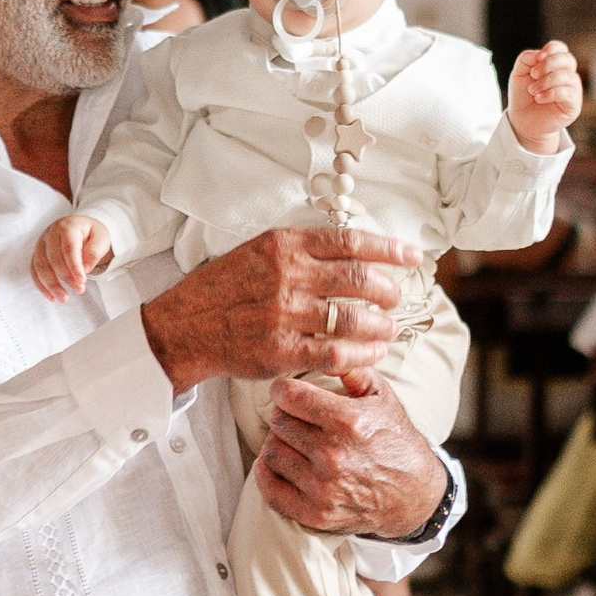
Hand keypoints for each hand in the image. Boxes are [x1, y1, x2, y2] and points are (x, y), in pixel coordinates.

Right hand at [32, 212, 111, 299]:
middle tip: (79, 290)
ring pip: (41, 266)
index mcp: (68, 226)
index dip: (75, 267)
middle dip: (65, 278)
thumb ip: (94, 252)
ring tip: (63, 299)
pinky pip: (35, 271)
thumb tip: (85, 269)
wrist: (81, 228)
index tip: (82, 281)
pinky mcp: (37, 254)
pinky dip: (41, 285)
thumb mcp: (101, 238)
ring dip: (51, 285)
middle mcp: (51, 233)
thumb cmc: (91, 234)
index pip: (69, 248)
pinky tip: (51, 297)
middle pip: (53, 258)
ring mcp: (41, 243)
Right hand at [140, 227, 417, 389]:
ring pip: (353, 319)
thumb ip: (301, 250)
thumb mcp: (258, 252)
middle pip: (359, 279)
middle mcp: (286, 275)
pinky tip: (371, 353)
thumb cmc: (223, 289)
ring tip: (387, 329)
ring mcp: (284, 314)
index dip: (387, 248)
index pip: (349, 241)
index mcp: (283, 245)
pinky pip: (335, 354)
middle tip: (395, 298)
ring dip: (380, 326)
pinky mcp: (281, 351)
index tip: (412, 255)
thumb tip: (351, 251)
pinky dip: (361, 355)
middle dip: (388, 290)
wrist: (183, 326)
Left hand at [256, 366, 448, 542]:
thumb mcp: (382, 397)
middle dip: (283, 415)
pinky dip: (267, 474)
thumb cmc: (394, 439)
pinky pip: (271, 490)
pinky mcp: (315, 513)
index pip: (289, 396)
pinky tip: (278, 464)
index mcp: (348, 421)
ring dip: (278, 443)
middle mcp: (333, 455)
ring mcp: (323, 488)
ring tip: (292, 441)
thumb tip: (325, 351)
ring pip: (271, 453)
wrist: (413, 493)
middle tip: (294, 417)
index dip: (283, 390)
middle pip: (278, 422)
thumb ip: (352, 369)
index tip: (287, 393)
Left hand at [507, 40, 583, 151]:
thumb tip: (540, 54)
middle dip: (548, 64)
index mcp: (556, 65)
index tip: (538, 58)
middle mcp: (567, 75)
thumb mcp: (519, 73)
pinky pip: (567, 93)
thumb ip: (527, 58)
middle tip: (533, 75)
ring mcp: (573, 90)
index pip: (561, 49)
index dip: (552, 49)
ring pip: (566, 76)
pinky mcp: (574, 105)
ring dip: (546, 81)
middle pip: (567, 59)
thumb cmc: (523, 96)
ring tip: (533, 91)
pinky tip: (539, 98)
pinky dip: (550, 93)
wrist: (522, 121)